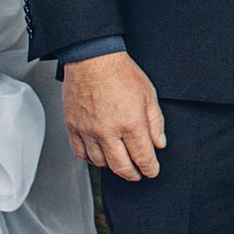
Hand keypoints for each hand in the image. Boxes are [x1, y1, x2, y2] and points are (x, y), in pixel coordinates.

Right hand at [63, 51, 166, 181]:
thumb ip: (155, 122)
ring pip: (100, 163)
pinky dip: (90, 159)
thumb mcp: (149, 95)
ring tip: (119, 162)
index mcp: (131, 123)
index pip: (143, 158)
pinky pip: (80, 153)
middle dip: (133, 174)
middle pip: (122, 167)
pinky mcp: (73, 127)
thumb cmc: (120, 72)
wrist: (92, 59)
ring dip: (112, 167)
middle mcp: (109, 131)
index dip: (150, 169)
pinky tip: (98, 156)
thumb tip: (159, 143)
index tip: (152, 171)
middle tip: (138, 174)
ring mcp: (89, 131)